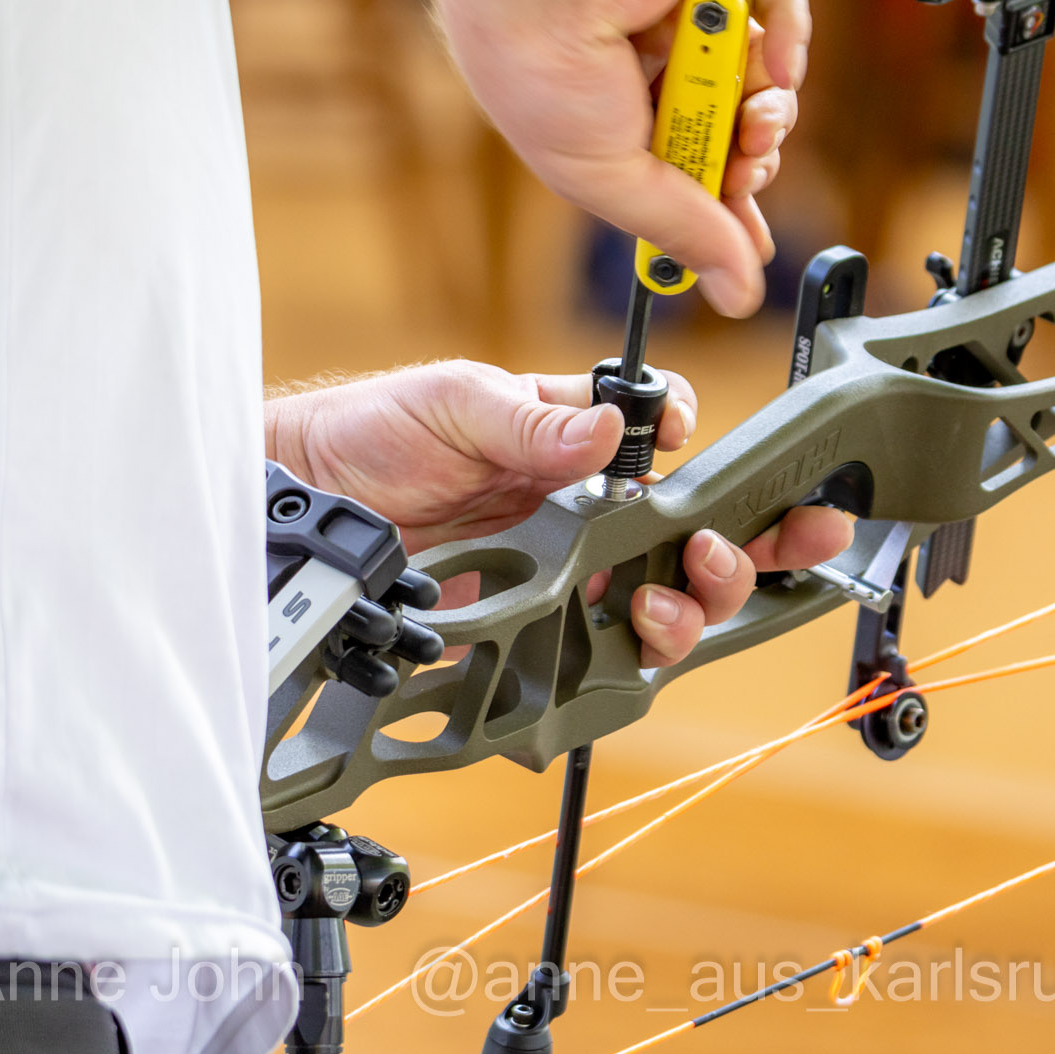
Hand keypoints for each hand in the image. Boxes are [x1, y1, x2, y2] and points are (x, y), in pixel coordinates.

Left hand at [266, 359, 849, 668]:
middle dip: (743, 539)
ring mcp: (566, 569)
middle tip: (727, 545)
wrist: (310, 501)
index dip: (696, 440)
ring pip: (668, 595)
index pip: (664, 433)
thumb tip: (608, 430)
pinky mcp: (538, 628)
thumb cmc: (378, 430)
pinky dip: (637, 652)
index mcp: (575, 435)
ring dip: (695, 599)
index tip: (691, 445)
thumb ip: (533, 418)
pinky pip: (607, 650)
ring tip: (671, 593)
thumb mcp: (456, 401)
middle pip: (694, 527)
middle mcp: (584, 505)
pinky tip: (632, 635)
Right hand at [428, 0, 809, 317]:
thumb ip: (682, 230)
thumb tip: (737, 294)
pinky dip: (790, 26)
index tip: (751, 239)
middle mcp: (639, 48)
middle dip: (747, 153)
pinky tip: (779, 63)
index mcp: (600, 103)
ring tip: (757, 114)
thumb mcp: (610, 177)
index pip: (677, 160)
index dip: (719, 200)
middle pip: (726, 115)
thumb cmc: (543, 67)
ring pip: (756, 59)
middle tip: (747, 164)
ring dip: (768, 101)